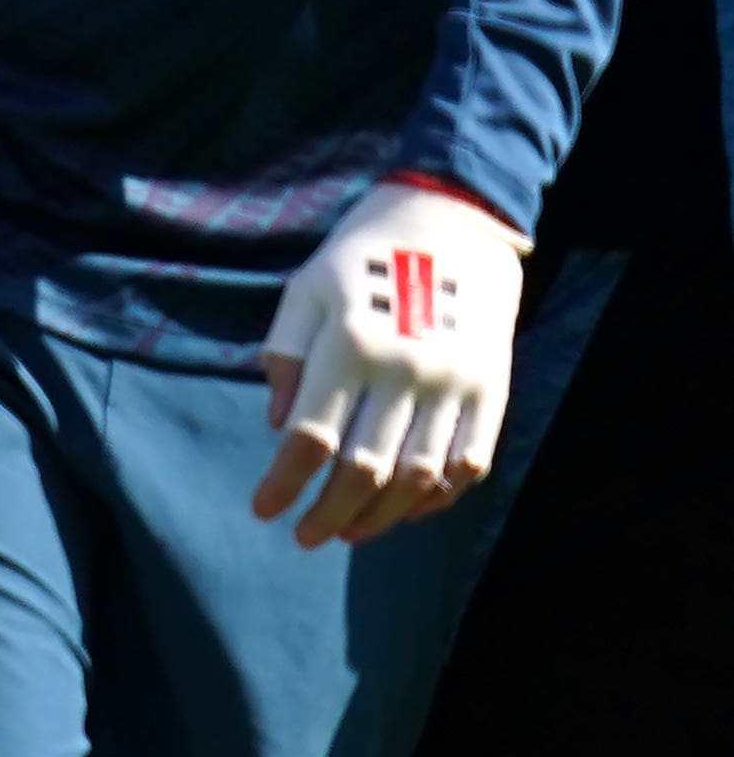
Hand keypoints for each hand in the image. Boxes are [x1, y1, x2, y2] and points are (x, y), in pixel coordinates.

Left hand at [259, 177, 522, 544]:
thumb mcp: (305, 291)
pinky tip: (408, 510)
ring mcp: (456, 382)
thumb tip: (277, 430)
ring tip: (349, 532)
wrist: (453, 219)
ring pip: (419, 477)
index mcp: (350, 343)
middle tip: (304, 536)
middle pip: (365, 469)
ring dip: (381, 516)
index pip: (311, 438)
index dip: (285, 484)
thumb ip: (286, 358)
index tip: (263, 510)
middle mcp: (405, 369)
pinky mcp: (493, 389)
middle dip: (329, 514)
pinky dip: (440, 497)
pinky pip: (470, 462)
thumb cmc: (360, 255)